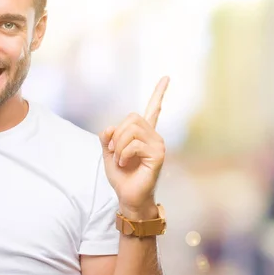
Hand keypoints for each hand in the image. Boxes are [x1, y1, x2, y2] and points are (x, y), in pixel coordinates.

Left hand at [99, 76, 168, 219]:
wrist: (128, 197)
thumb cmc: (121, 177)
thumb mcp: (108, 154)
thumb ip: (107, 138)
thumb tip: (109, 128)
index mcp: (144, 134)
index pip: (154, 108)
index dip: (159, 92)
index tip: (167, 77)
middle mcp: (154, 136)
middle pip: (132, 118)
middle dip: (116, 135)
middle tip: (113, 151)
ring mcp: (158, 144)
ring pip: (131, 130)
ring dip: (118, 146)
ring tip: (119, 160)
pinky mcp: (158, 154)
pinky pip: (134, 144)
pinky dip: (123, 153)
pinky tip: (124, 163)